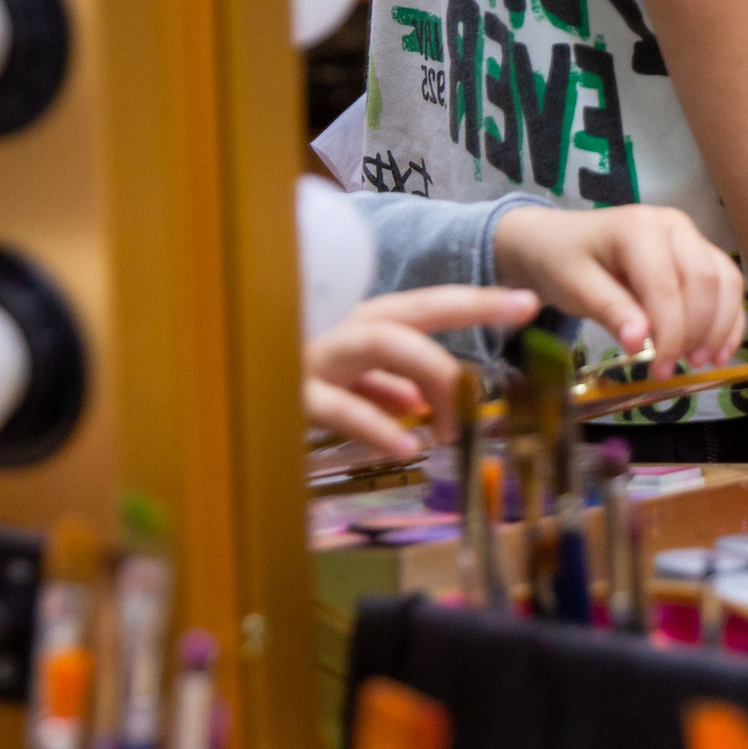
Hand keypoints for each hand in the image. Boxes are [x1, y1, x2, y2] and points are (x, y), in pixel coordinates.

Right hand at [303, 285, 540, 454]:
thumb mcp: (351, 389)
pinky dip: (377, 422)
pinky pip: (338, 404)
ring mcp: (312, 358)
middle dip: (469, 310)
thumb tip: (423, 403)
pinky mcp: (288, 394)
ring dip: (429, 375)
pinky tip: (406, 447)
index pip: (429, 307)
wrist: (216, 402)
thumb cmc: (293, 391)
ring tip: (454, 422)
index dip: (480, 302)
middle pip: (410, 312)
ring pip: (381, 344)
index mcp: (361, 326)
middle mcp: (339, 330)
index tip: (531, 302)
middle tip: (518, 321)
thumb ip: (388, 389)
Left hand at [493, 203, 746, 370]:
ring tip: (701, 361)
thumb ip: (610, 311)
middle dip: (698, 330)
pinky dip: (728, 318)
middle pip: (705, 280)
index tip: (660, 370)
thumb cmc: (562, 261)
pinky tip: (719, 350)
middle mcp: (673, 224)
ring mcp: (690, 235)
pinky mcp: (698, 251)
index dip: (670, 332)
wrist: (554, 239)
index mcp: (638, 228)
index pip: (666, 286)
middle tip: (679, 367)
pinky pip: (727, 283)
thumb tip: (640, 343)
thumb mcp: (575, 287)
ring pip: (725, 281)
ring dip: (720, 326)